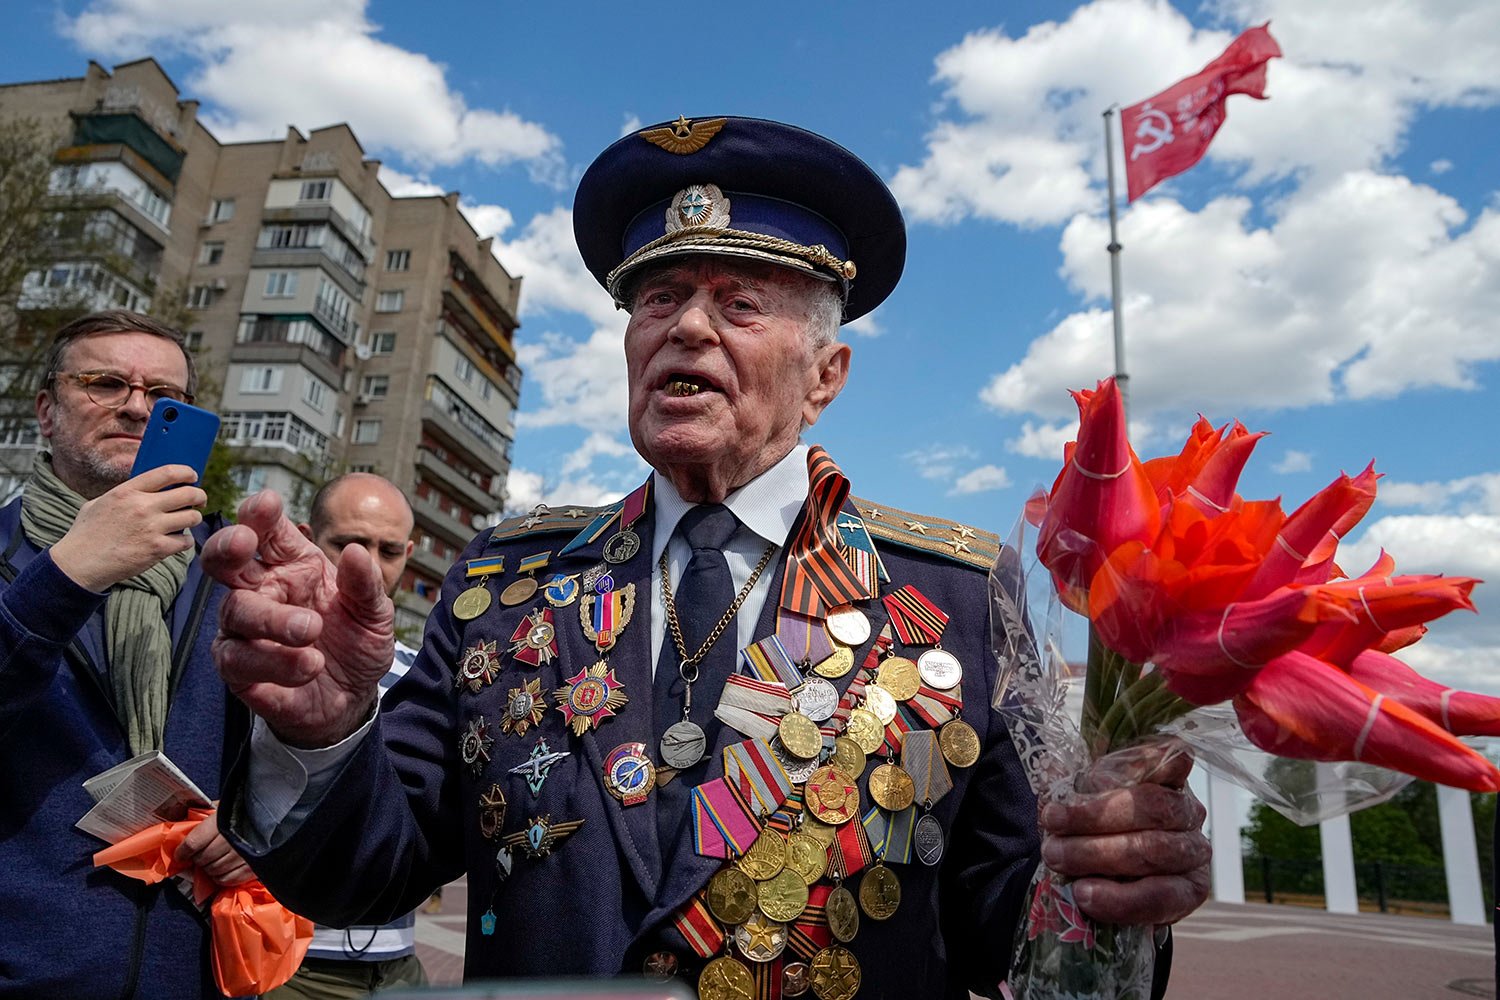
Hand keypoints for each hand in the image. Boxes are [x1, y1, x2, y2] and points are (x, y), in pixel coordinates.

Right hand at [49, 465, 205, 591]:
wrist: (80, 564)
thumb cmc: (87, 533)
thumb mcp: (99, 503)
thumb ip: (123, 494)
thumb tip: (144, 488)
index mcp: (127, 491)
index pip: (167, 473)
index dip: (186, 472)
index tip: (192, 476)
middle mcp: (142, 507)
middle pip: (188, 494)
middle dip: (200, 496)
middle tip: (199, 500)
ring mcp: (152, 528)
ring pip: (192, 517)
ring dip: (193, 518)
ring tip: (186, 520)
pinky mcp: (158, 549)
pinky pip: (186, 541)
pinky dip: (185, 541)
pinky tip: (177, 541)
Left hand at [175, 810, 253, 886]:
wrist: (279, 813)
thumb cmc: (248, 807)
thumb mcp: (226, 805)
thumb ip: (208, 816)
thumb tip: (187, 827)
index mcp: (222, 822)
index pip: (194, 842)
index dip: (183, 851)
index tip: (180, 854)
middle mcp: (231, 840)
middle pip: (203, 858)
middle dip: (197, 860)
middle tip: (197, 857)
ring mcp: (243, 856)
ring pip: (214, 871)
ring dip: (208, 869)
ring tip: (211, 863)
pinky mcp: (253, 867)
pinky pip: (229, 880)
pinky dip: (221, 878)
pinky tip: (221, 871)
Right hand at [202, 490, 394, 747]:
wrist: (353, 698)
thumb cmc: (357, 643)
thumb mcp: (375, 613)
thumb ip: (366, 583)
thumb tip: (358, 550)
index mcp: (293, 565)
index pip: (268, 531)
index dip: (260, 514)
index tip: (267, 503)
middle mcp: (261, 590)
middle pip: (225, 561)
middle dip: (227, 546)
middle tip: (244, 542)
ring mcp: (244, 630)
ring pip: (236, 611)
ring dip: (273, 619)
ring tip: (312, 631)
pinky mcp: (239, 669)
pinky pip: (239, 659)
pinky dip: (276, 663)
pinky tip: (310, 665)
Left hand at [1038, 739, 1210, 925]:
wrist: (1099, 879)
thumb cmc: (1088, 827)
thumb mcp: (1077, 796)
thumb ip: (1072, 781)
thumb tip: (1055, 772)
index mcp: (1166, 776)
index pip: (1166, 756)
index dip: (1137, 761)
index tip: (1093, 774)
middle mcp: (1188, 810)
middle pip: (1151, 806)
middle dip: (1095, 817)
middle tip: (1051, 826)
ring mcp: (1195, 851)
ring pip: (1152, 850)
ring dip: (1097, 855)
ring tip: (1057, 858)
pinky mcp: (1192, 892)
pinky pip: (1160, 897)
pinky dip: (1119, 898)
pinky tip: (1086, 894)